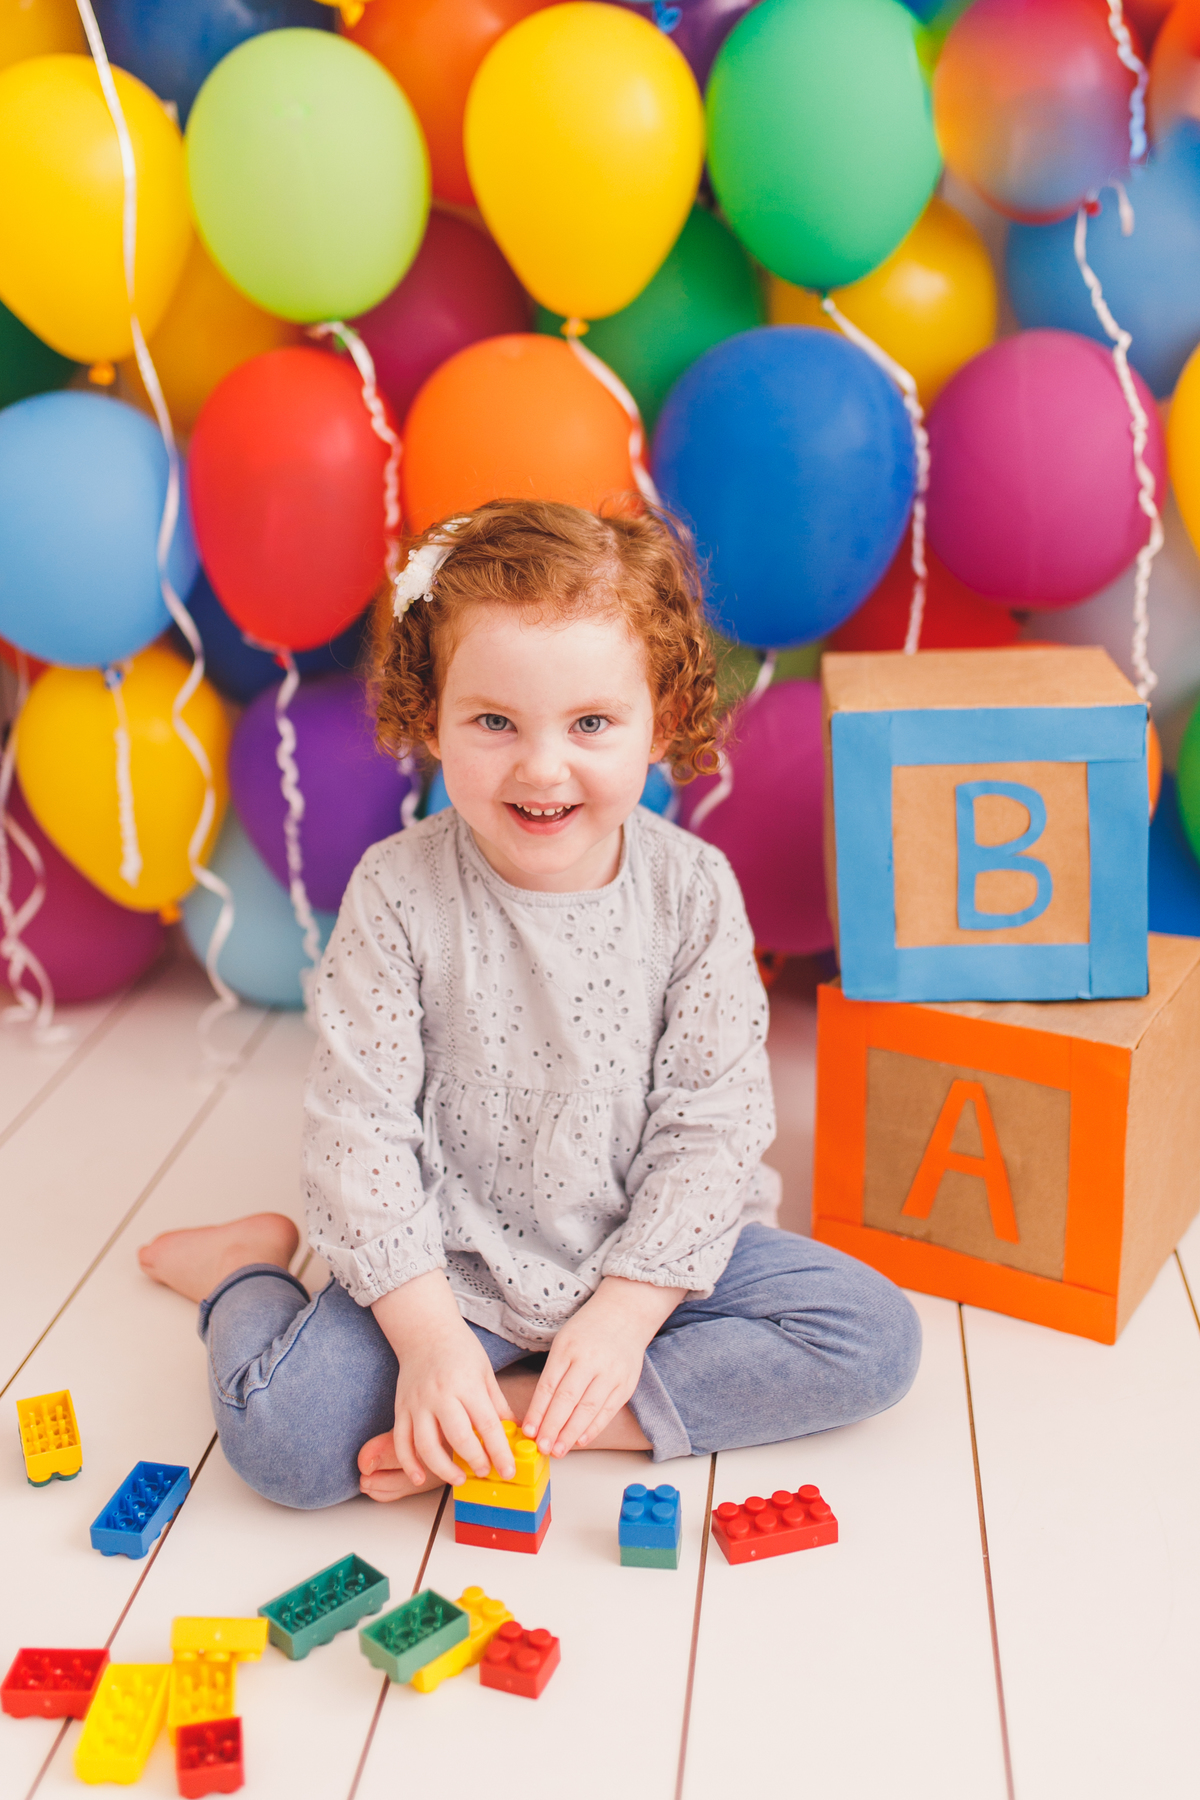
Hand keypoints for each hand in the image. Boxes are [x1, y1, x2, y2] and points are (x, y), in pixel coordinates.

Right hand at [363, 1270, 514, 1494]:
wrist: (424, 1330)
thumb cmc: (460, 1350)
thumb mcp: (485, 1372)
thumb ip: (498, 1404)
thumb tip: (515, 1432)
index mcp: (466, 1384)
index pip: (487, 1425)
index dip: (499, 1451)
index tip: (508, 1470)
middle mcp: (440, 1395)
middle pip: (458, 1437)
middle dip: (474, 1460)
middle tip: (486, 1472)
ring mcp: (417, 1403)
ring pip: (426, 1445)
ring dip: (443, 1469)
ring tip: (458, 1478)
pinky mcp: (401, 1408)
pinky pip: (401, 1442)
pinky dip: (408, 1463)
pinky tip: (419, 1477)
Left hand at [522, 1275, 685, 1459]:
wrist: (625, 1314)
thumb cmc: (588, 1329)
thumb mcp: (563, 1342)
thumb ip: (553, 1373)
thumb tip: (539, 1412)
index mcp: (568, 1348)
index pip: (548, 1386)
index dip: (537, 1412)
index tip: (528, 1431)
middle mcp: (590, 1360)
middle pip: (567, 1400)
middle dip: (553, 1427)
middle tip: (542, 1447)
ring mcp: (610, 1373)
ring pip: (588, 1409)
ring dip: (571, 1434)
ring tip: (558, 1450)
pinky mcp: (626, 1384)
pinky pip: (607, 1411)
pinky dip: (593, 1428)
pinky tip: (580, 1440)